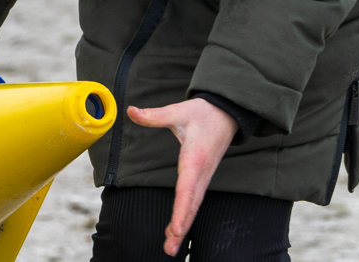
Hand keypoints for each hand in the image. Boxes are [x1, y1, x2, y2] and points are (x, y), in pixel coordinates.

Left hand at [127, 99, 237, 256]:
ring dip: (183, 226)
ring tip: (171, 247)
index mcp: (194, 159)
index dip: (181, 210)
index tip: (177, 229)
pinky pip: (195, 200)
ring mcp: (204, 177)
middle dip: (181, 228)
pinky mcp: (203, 177)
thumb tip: (130, 110)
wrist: (228, 112)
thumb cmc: (203, 113)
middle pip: (191, 205)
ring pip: (194, 206)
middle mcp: (201, 173)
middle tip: (169, 249)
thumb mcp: (178, 111)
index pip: (186, 189)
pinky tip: (178, 229)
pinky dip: (187, 216)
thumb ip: (154, 115)